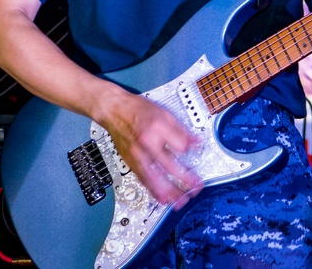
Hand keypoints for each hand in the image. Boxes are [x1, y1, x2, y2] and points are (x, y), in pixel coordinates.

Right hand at [99, 92, 203, 209]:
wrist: (115, 111)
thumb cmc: (138, 110)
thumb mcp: (164, 114)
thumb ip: (181, 130)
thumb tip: (196, 142)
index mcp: (158, 130)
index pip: (180, 147)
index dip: (190, 150)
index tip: (195, 152)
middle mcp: (147, 145)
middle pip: (169, 167)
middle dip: (184, 180)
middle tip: (195, 188)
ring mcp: (138, 156)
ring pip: (155, 179)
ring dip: (169, 192)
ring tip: (180, 202)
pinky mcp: (131, 163)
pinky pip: (144, 180)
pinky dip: (154, 191)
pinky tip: (162, 199)